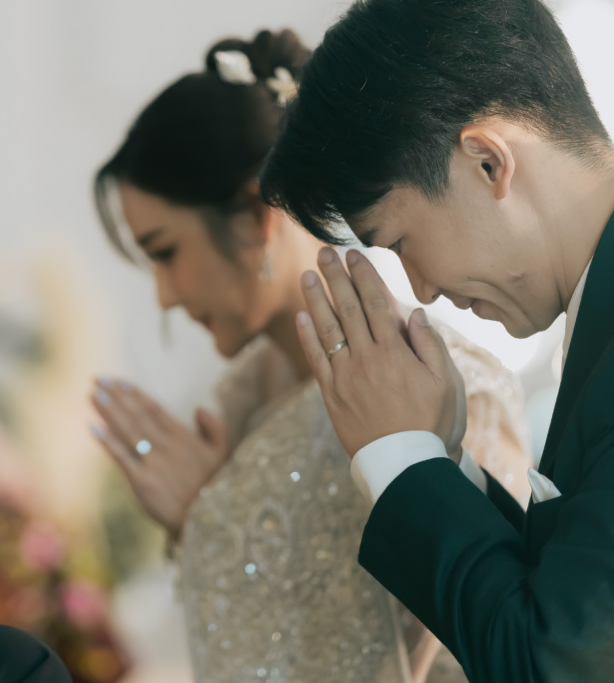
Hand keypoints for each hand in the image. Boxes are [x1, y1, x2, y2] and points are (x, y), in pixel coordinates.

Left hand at [90, 378, 227, 537]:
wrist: (212, 523)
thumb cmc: (221, 488)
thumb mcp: (225, 454)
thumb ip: (214, 427)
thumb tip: (198, 408)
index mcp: (183, 437)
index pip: (154, 409)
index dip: (135, 394)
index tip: (120, 381)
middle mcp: (166, 445)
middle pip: (136, 414)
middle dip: (116, 396)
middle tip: (97, 379)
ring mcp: (153, 462)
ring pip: (127, 430)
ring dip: (109, 411)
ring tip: (93, 393)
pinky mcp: (142, 482)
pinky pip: (122, 457)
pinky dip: (107, 441)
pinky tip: (93, 427)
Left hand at [297, 248, 464, 458]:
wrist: (406, 463)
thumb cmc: (433, 423)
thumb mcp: (446, 382)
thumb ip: (429, 345)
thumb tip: (415, 313)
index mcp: (395, 352)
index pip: (377, 303)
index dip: (364, 276)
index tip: (354, 255)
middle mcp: (366, 358)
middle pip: (349, 309)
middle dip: (336, 278)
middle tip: (324, 252)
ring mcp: (345, 376)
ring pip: (328, 329)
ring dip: (316, 300)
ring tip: (307, 275)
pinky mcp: (332, 394)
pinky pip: (316, 359)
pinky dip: (308, 337)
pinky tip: (302, 316)